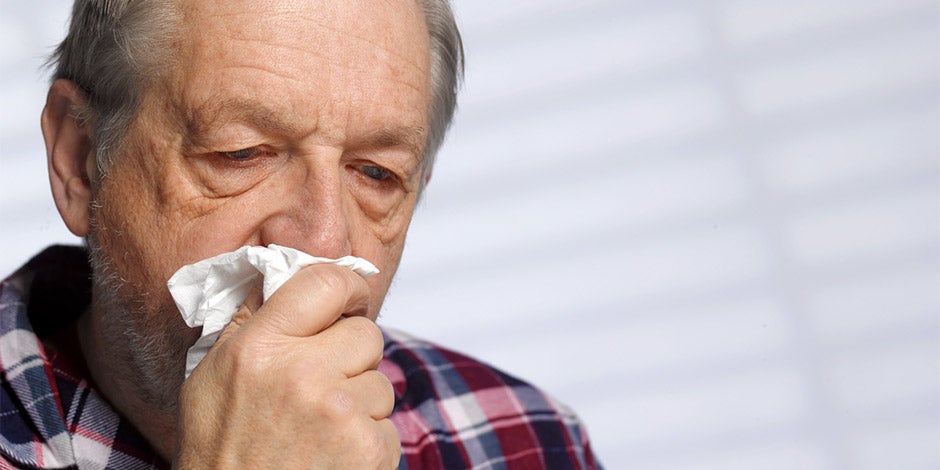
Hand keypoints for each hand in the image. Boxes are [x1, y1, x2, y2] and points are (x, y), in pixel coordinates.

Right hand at [174, 264, 399, 468]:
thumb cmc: (221, 450)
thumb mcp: (211, 377)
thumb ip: (249, 320)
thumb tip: (281, 267)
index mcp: (258, 348)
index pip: (325, 281)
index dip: (346, 287)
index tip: (348, 301)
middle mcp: (300, 374)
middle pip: (365, 333)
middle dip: (351, 355)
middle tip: (322, 385)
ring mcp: (339, 412)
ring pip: (381, 380)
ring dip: (360, 402)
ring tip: (319, 431)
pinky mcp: (368, 449)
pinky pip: (389, 424)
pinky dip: (369, 441)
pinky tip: (333, 457)